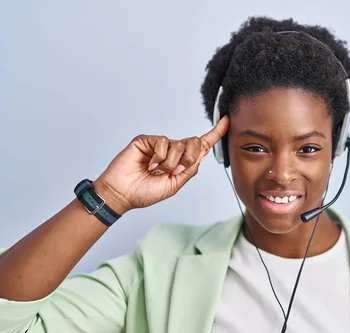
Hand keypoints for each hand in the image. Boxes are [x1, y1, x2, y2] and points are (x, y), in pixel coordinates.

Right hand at [93, 116, 228, 213]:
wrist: (123, 194)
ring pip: (179, 145)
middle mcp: (172, 151)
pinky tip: (150, 164)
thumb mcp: (175, 185)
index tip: (227, 120)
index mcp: (181, 162)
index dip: (215, 133)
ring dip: (171, 163)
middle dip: (188, 159)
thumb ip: (190, 169)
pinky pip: (164, 142)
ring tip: (156, 171)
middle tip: (174, 172)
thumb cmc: (144, 192)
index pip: (201, 145)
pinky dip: (160, 157)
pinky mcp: (146, 140)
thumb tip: (203, 152)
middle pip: (194, 143)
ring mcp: (159, 145)